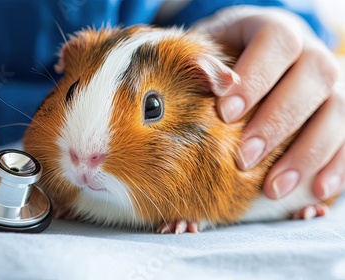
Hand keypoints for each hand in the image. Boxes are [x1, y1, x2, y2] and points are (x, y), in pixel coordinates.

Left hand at [192, 6, 344, 199]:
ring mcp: (331, 83)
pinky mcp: (339, 113)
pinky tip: (317, 190)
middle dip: (278, 122)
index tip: (225, 113)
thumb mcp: (206, 52)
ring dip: (307, 152)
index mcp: (274, 29)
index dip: (255, 76)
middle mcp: (311, 52)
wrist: (245, 61)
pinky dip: (336, 165)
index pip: (277, 41)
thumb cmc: (221, 60)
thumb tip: (207, 82)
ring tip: (273, 187)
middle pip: (314, 76)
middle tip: (244, 157)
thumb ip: (205, 65)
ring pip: (338, 111)